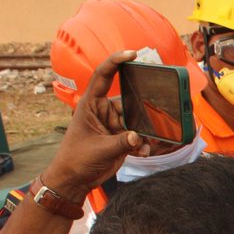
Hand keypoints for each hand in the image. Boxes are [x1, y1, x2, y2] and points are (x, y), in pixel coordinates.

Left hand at [42, 51, 148, 201]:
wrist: (74, 180)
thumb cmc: (76, 159)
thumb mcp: (99, 150)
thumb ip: (121, 143)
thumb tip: (139, 137)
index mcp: (91, 105)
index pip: (103, 76)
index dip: (116, 62)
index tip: (132, 54)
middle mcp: (103, 111)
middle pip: (129, 100)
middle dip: (143, 105)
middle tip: (158, 107)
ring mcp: (113, 125)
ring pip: (137, 120)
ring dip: (145, 130)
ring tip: (149, 140)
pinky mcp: (120, 138)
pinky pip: (138, 136)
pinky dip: (143, 144)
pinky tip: (143, 152)